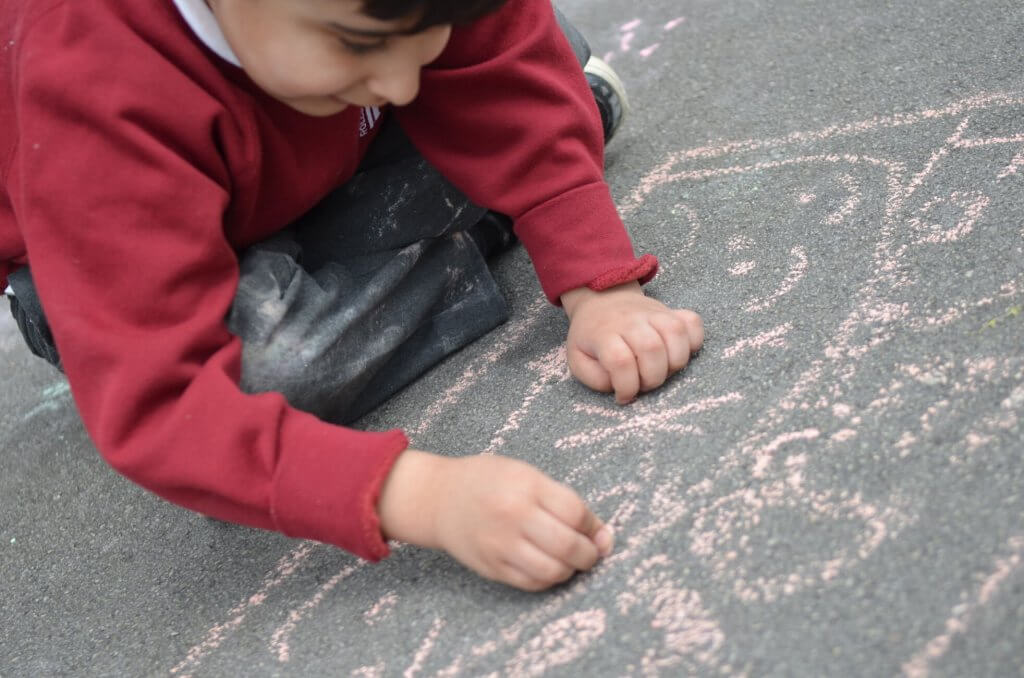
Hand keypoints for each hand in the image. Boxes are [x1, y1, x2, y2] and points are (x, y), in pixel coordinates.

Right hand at [378, 450, 612, 590]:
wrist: (439, 498)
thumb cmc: (488, 481)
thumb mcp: (525, 475)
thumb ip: (563, 500)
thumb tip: (603, 536)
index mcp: (525, 486)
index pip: (575, 513)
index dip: (594, 526)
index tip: (598, 531)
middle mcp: (512, 515)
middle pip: (568, 545)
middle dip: (589, 554)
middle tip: (591, 553)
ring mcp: (500, 544)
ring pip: (552, 571)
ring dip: (570, 570)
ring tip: (570, 561)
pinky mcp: (491, 567)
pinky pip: (531, 583)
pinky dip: (548, 580)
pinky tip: (548, 567)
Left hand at [561, 282, 702, 403]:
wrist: (603, 300)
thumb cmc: (592, 337)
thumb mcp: (578, 360)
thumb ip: (595, 378)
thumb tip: (620, 387)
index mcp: (604, 333)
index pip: (620, 361)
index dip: (626, 386)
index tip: (623, 396)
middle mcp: (632, 321)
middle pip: (652, 348)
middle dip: (652, 378)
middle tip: (643, 383)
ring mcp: (655, 313)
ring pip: (677, 333)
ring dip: (675, 363)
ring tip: (661, 370)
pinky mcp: (672, 312)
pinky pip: (693, 323)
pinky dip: (693, 342)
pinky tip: (678, 353)